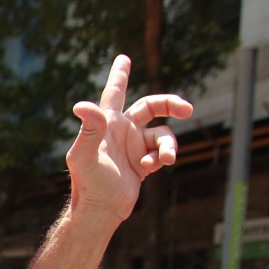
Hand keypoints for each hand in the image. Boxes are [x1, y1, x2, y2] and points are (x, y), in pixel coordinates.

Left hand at [66, 55, 193, 220]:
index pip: (114, 92)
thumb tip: (80, 105)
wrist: (101, 210)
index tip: (124, 58)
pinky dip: (162, 157)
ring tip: (165, 159)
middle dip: (170, 104)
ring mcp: (133, 146)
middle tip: (188, 109)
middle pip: (151, 106)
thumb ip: (88, 129)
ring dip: (168, 145)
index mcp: (107, 123)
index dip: (120, 75)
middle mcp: (121, 131)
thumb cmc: (88, 183)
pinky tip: (151, 167)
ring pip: (163, 134)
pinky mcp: (143, 162)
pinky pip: (162, 152)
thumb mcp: (84, 156)